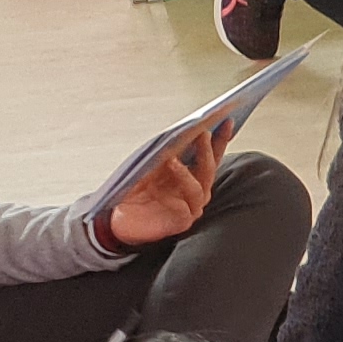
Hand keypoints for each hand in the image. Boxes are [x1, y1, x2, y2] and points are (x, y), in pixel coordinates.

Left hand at [107, 132, 217, 247]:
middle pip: (210, 167)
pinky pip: (189, 203)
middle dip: (209, 148)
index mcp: (189, 177)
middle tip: (203, 131)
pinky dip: (182, 184)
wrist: (115, 221)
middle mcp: (194, 191)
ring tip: (179, 152)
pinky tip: (171, 170)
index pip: (210, 155)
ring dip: (193, 165)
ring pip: (202, 183)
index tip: (226, 119)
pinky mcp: (183, 221)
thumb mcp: (146, 168)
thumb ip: (162, 154)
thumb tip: (176, 134)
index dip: (220, 139)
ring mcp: (191, 206)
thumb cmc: (132, 194)